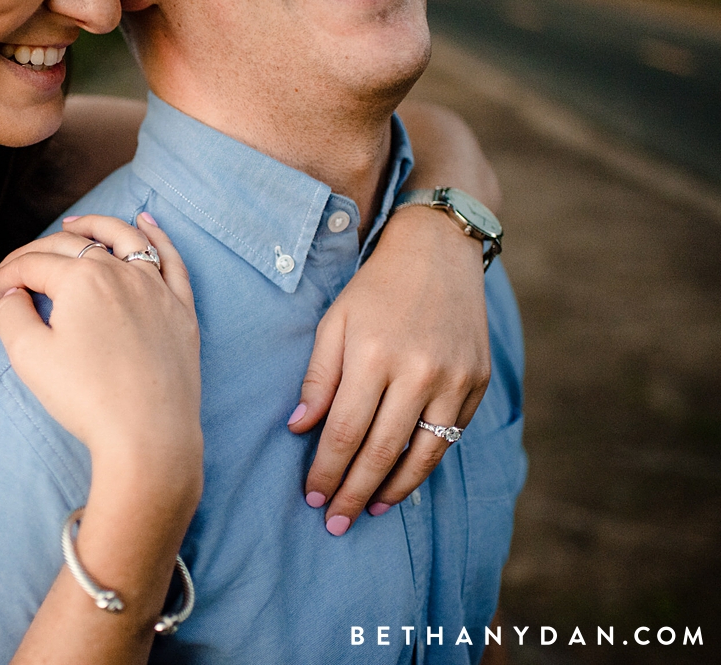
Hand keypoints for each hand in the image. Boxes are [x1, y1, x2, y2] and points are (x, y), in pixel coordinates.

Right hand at [0, 213, 201, 486]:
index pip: (32, 265)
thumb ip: (10, 314)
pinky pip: (170, 260)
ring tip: (74, 224)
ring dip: (95, 225)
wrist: (148, 437)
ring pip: (124, 239)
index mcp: (82, 278)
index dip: (2, 276)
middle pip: (71, 247)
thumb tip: (14, 293)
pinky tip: (146, 223)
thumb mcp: (29, 356)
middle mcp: (122, 272)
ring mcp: (156, 288)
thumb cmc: (87, 398)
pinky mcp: (181, 309)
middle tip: (13, 271)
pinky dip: (156, 236)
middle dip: (35, 254)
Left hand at [286, 206, 490, 534]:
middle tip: (334, 522)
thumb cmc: (374, 289)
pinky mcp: (476, 382)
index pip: (344, 432)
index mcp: (372, 355)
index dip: (326, 470)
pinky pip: (449, 437)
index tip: (311, 495)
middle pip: (380, 452)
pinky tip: (402, 480)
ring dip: (392, 490)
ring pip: (421, 454)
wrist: (438, 252)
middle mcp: (417, 371)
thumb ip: (318, 377)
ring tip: (369, 511)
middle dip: (353, 492)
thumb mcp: (333, 322)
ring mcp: (453, 379)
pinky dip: (424, 464)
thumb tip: (299, 427)